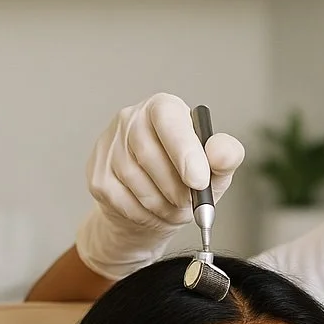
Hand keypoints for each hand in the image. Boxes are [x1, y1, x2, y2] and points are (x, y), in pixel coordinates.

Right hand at [75, 93, 245, 279]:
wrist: (156, 209)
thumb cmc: (188, 179)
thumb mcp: (215, 169)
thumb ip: (225, 156)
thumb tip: (221, 153)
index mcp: (164, 108)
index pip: (168, 119)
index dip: (184, 151)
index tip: (199, 181)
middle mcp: (131, 119)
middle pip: (149, 155)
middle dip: (177, 188)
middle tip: (191, 201)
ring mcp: (109, 147)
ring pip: (137, 182)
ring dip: (164, 205)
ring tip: (174, 204)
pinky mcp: (98, 176)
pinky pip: (124, 202)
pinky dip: (146, 215)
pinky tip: (154, 209)